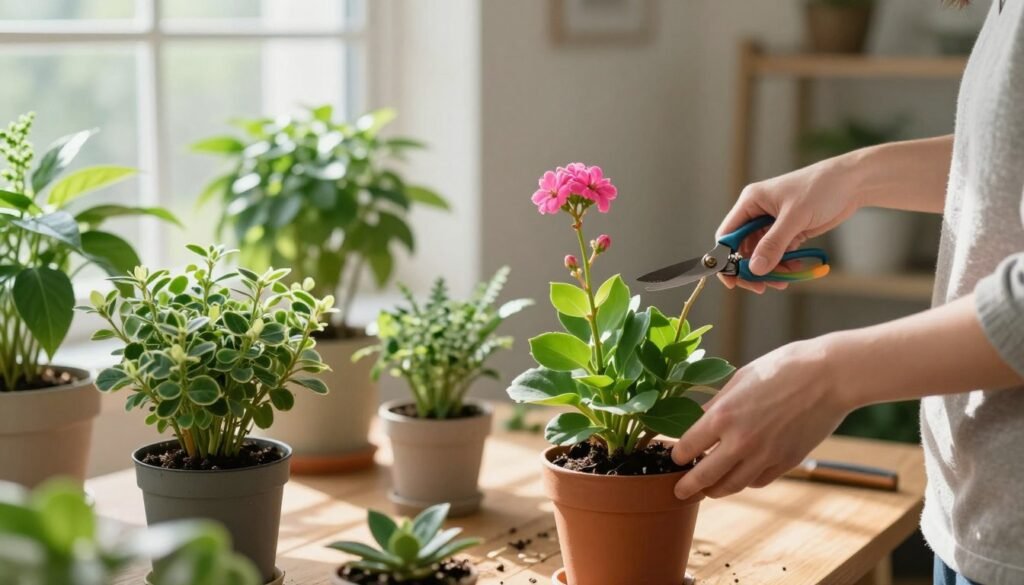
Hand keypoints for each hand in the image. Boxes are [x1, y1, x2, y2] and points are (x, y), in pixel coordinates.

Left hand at [671, 337, 852, 499]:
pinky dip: (745, 481)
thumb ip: (716, 404)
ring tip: (707, 489)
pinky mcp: (786, 462)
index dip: (677, 456)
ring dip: (715, 490)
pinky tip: (740, 476)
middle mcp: (740, 442)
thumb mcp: (739, 379)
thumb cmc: (782, 368)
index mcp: (722, 416)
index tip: (674, 457)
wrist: (829, 376)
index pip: (686, 449)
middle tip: (679, 490)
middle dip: (687, 487)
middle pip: (704, 477)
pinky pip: (758, 481)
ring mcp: (765, 456)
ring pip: (732, 486)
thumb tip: (698, 420)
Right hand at [719, 156, 862, 292]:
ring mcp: (773, 223)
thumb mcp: (795, 217)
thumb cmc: (821, 188)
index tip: (733, 280)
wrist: (852, 183)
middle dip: (752, 269)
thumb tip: (755, 269)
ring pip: (761, 254)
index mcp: (751, 202)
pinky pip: (778, 253)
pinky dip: (784, 264)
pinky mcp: (788, 231)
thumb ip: (774, 244)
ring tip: (784, 280)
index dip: (726, 259)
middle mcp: (757, 213)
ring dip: (770, 269)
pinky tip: (794, 269)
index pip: (727, 235)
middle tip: (761, 286)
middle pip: (743, 249)